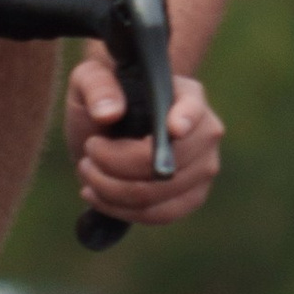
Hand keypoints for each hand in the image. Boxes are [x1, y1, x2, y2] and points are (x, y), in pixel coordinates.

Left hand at [64, 53, 222, 226]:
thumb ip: (97, 87)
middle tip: (90, 149)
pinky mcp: (192, 198)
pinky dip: (122, 209)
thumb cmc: (104, 97)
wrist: (109, 129)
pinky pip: (160, 215)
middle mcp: (206, 132)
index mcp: (187, 94)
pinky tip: (97, 194)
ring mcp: (204, 168)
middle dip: (118, 162)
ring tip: (87, 170)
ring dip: (113, 188)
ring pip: (159, 193)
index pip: (193, 108)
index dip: (186, 119)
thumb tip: (109, 112)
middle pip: (169, 161)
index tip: (173, 129)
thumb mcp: (90, 78)